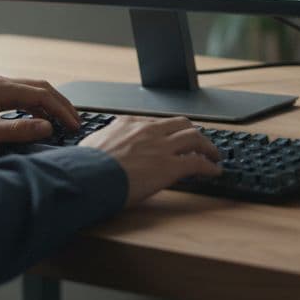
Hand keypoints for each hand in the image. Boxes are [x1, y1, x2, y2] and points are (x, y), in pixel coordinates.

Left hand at [0, 75, 80, 152]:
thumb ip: (17, 130)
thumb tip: (47, 127)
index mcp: (1, 88)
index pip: (42, 95)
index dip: (61, 110)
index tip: (73, 125)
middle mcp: (1, 82)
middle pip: (42, 88)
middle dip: (61, 104)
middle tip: (75, 121)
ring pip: (33, 90)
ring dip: (50, 104)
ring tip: (62, 121)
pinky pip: (22, 95)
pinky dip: (37, 105)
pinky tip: (40, 119)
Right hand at [79, 116, 221, 205]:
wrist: (87, 176)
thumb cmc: (85, 166)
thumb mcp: (93, 144)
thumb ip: (105, 142)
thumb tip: (101, 148)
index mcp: (129, 123)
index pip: (157, 122)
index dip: (169, 131)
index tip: (174, 137)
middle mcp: (149, 130)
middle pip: (182, 124)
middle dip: (193, 132)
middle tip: (200, 142)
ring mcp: (161, 147)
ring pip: (195, 138)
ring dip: (208, 147)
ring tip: (214, 155)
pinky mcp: (170, 166)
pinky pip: (198, 163)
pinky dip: (210, 166)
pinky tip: (214, 171)